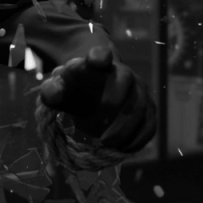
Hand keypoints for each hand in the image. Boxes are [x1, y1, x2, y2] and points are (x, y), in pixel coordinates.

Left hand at [39, 46, 156, 151]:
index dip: (99, 55)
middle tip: (92, 127)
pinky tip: (121, 149)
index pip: (99, 54)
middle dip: (110, 105)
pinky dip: (137, 140)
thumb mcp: (59, 89)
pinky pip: (149, 125)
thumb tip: (53, 93)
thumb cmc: (75, 89)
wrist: (93, 92)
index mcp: (96, 64)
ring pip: (140, 107)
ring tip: (105, 143)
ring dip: (124, 130)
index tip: (96, 60)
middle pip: (124, 81)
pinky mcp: (148, 109)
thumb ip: (52, 90)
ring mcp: (139, 90)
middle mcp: (122, 72)